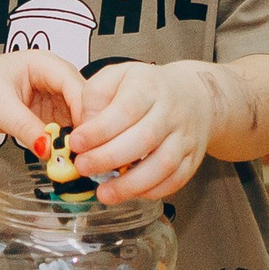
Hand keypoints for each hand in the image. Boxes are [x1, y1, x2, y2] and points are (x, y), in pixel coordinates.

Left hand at [0, 50, 84, 150]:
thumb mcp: (0, 107)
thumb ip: (24, 127)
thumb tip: (47, 149)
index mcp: (45, 63)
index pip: (74, 84)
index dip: (84, 109)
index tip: (87, 134)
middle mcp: (57, 77)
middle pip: (84, 100)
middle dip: (86, 126)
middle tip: (85, 151)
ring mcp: (58, 95)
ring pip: (80, 116)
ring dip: (80, 136)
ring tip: (77, 157)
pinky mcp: (55, 113)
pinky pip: (70, 127)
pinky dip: (70, 142)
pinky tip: (69, 156)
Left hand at [69, 62, 227, 204]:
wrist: (193, 95)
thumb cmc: (147, 89)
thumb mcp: (117, 76)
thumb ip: (96, 96)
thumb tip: (84, 126)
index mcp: (148, 87)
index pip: (125, 109)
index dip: (99, 129)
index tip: (76, 143)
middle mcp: (171, 112)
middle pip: (144, 138)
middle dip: (109, 158)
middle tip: (83, 167)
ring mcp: (185, 137)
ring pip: (163, 164)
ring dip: (131, 184)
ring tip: (104, 193)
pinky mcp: (192, 159)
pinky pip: (175, 180)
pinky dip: (151, 191)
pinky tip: (129, 192)